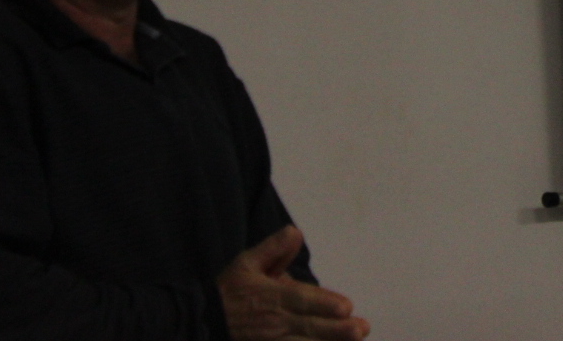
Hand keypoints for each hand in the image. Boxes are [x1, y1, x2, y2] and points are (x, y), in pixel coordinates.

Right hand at [218, 225, 369, 340]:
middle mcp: (273, 322)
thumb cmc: (229, 291)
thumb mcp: (246, 263)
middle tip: (361, 328)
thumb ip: (273, 249)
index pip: (300, 300)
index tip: (347, 307)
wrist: (201, 322)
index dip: (323, 304)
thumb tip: (295, 232)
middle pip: (308, 327)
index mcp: (270, 297)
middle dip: (336, 330)